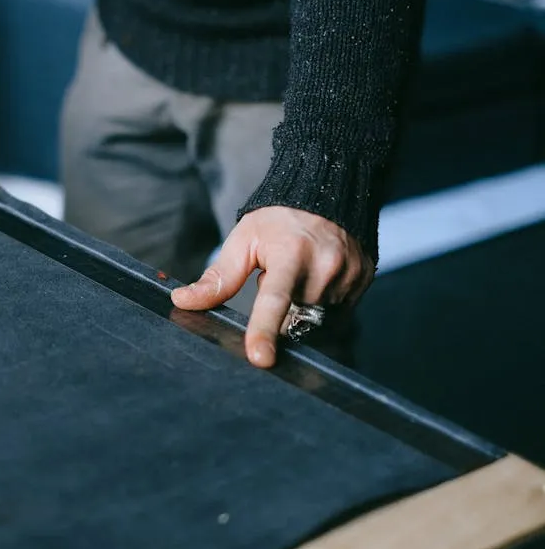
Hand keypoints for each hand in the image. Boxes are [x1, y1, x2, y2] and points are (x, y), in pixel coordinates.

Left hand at [171, 206, 374, 367]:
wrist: (328, 190)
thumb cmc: (280, 218)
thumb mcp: (244, 240)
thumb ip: (218, 277)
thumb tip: (183, 301)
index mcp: (290, 254)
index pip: (274, 301)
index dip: (264, 332)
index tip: (260, 358)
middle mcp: (325, 266)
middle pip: (294, 318)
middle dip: (281, 311)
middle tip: (279, 277)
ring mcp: (349, 275)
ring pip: (317, 318)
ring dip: (302, 307)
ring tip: (301, 273)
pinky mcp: (364, 280)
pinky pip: (339, 312)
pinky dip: (323, 303)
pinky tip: (319, 277)